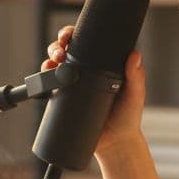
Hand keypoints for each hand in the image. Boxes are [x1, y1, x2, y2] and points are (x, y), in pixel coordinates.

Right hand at [42, 25, 146, 156]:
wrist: (115, 143)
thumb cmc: (128, 117)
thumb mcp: (135, 94)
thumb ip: (136, 76)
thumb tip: (135, 55)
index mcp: (100, 64)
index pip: (85, 43)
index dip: (73, 35)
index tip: (69, 35)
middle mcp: (84, 72)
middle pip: (65, 51)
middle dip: (57, 46)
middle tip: (59, 52)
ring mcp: (71, 86)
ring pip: (54, 67)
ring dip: (47, 61)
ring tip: (51, 65)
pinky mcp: (62, 100)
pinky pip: (49, 88)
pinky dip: (43, 82)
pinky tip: (44, 80)